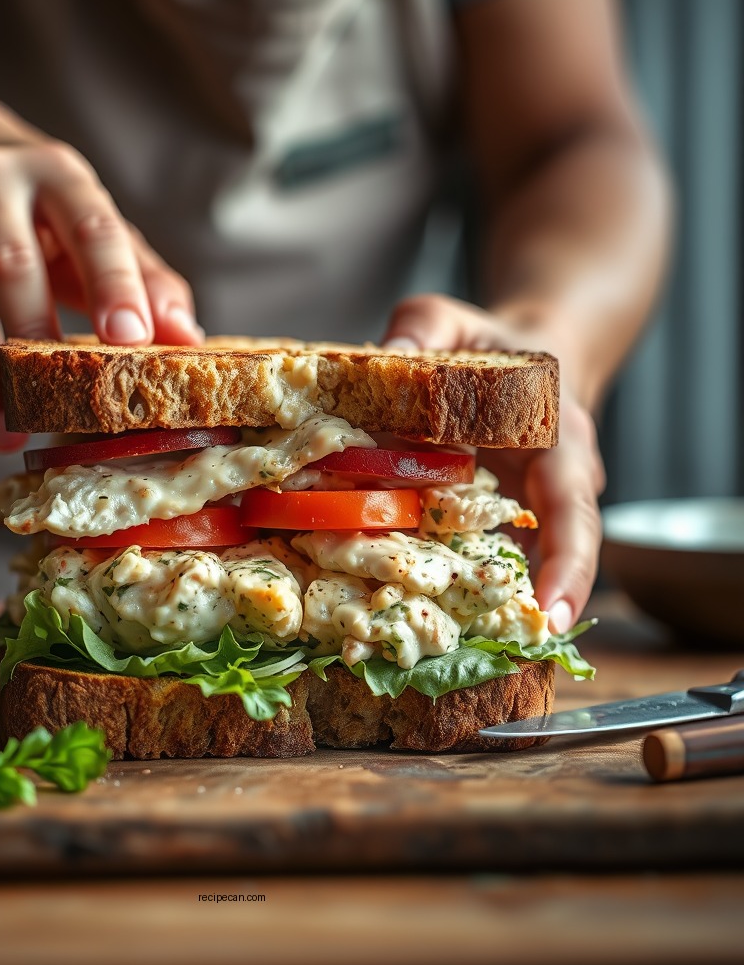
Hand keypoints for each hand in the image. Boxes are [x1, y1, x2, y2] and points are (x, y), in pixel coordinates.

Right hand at [0, 132, 202, 449]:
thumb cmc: (40, 218)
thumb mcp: (98, 233)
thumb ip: (147, 282)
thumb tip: (187, 344)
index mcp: (54, 173)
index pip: (92, 228)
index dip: (113, 285)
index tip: (131, 341)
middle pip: (12, 268)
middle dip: (37, 342)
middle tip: (60, 409)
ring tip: (6, 432)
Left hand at [384, 294, 604, 632]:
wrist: (520, 355)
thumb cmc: (489, 340)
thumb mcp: (453, 317)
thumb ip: (424, 326)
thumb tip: (389, 357)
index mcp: (559, 439)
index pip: (574, 511)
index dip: (569, 566)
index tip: (551, 614)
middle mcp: (553, 484)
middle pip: (550, 556)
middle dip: (518, 604)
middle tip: (480, 647)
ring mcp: (529, 508)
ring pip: (513, 563)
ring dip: (481, 601)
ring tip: (433, 637)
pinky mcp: (497, 518)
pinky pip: (480, 554)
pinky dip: (450, 579)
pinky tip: (404, 599)